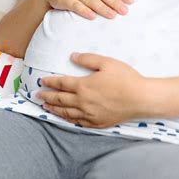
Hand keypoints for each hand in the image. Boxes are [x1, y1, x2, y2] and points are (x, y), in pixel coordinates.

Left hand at [36, 52, 150, 127]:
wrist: (141, 99)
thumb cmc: (125, 78)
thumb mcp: (106, 62)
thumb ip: (88, 59)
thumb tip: (72, 56)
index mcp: (83, 86)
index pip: (61, 83)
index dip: (50, 82)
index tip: (41, 81)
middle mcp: (83, 102)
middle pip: (60, 99)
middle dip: (47, 96)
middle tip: (37, 95)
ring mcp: (90, 114)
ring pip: (66, 112)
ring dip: (54, 109)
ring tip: (46, 107)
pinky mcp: (98, 122)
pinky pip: (78, 122)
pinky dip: (68, 119)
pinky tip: (65, 117)